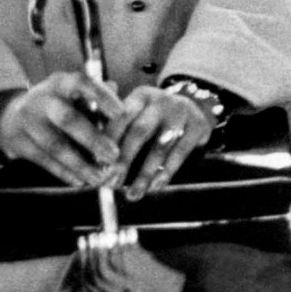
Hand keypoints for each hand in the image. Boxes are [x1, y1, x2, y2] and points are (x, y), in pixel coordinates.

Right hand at [0, 71, 125, 187]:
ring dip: (79, 164)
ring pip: (55, 145)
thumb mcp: (75, 94)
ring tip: (99, 178)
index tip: (122, 113)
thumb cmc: (60, 104)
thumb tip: (126, 108)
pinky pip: (44, 160)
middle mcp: (43, 99)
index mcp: (62, 83)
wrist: (12, 115)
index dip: (102, 97)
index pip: (82, 84)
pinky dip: (63, 172)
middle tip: (114, 156)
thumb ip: (100, 99)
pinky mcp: (18, 142)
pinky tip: (79, 181)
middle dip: (92, 139)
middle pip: (68, 119)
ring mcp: (28, 121)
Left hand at [108, 85, 215, 200]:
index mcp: (140, 97)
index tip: (97, 166)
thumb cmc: (155, 117)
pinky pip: (181, 152)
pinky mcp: (198, 125)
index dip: (108, 142)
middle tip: (111, 183)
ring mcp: (182, 112)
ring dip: (145, 173)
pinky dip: (167, 171)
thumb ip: (114, 129)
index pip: (120, 117)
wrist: (199, 103)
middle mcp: (161, 101)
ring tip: (133, 194)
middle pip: (139, 131)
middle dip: (124, 160)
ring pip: (160, 146)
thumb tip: (90, 162)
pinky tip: (156, 186)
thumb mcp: (137, 113)